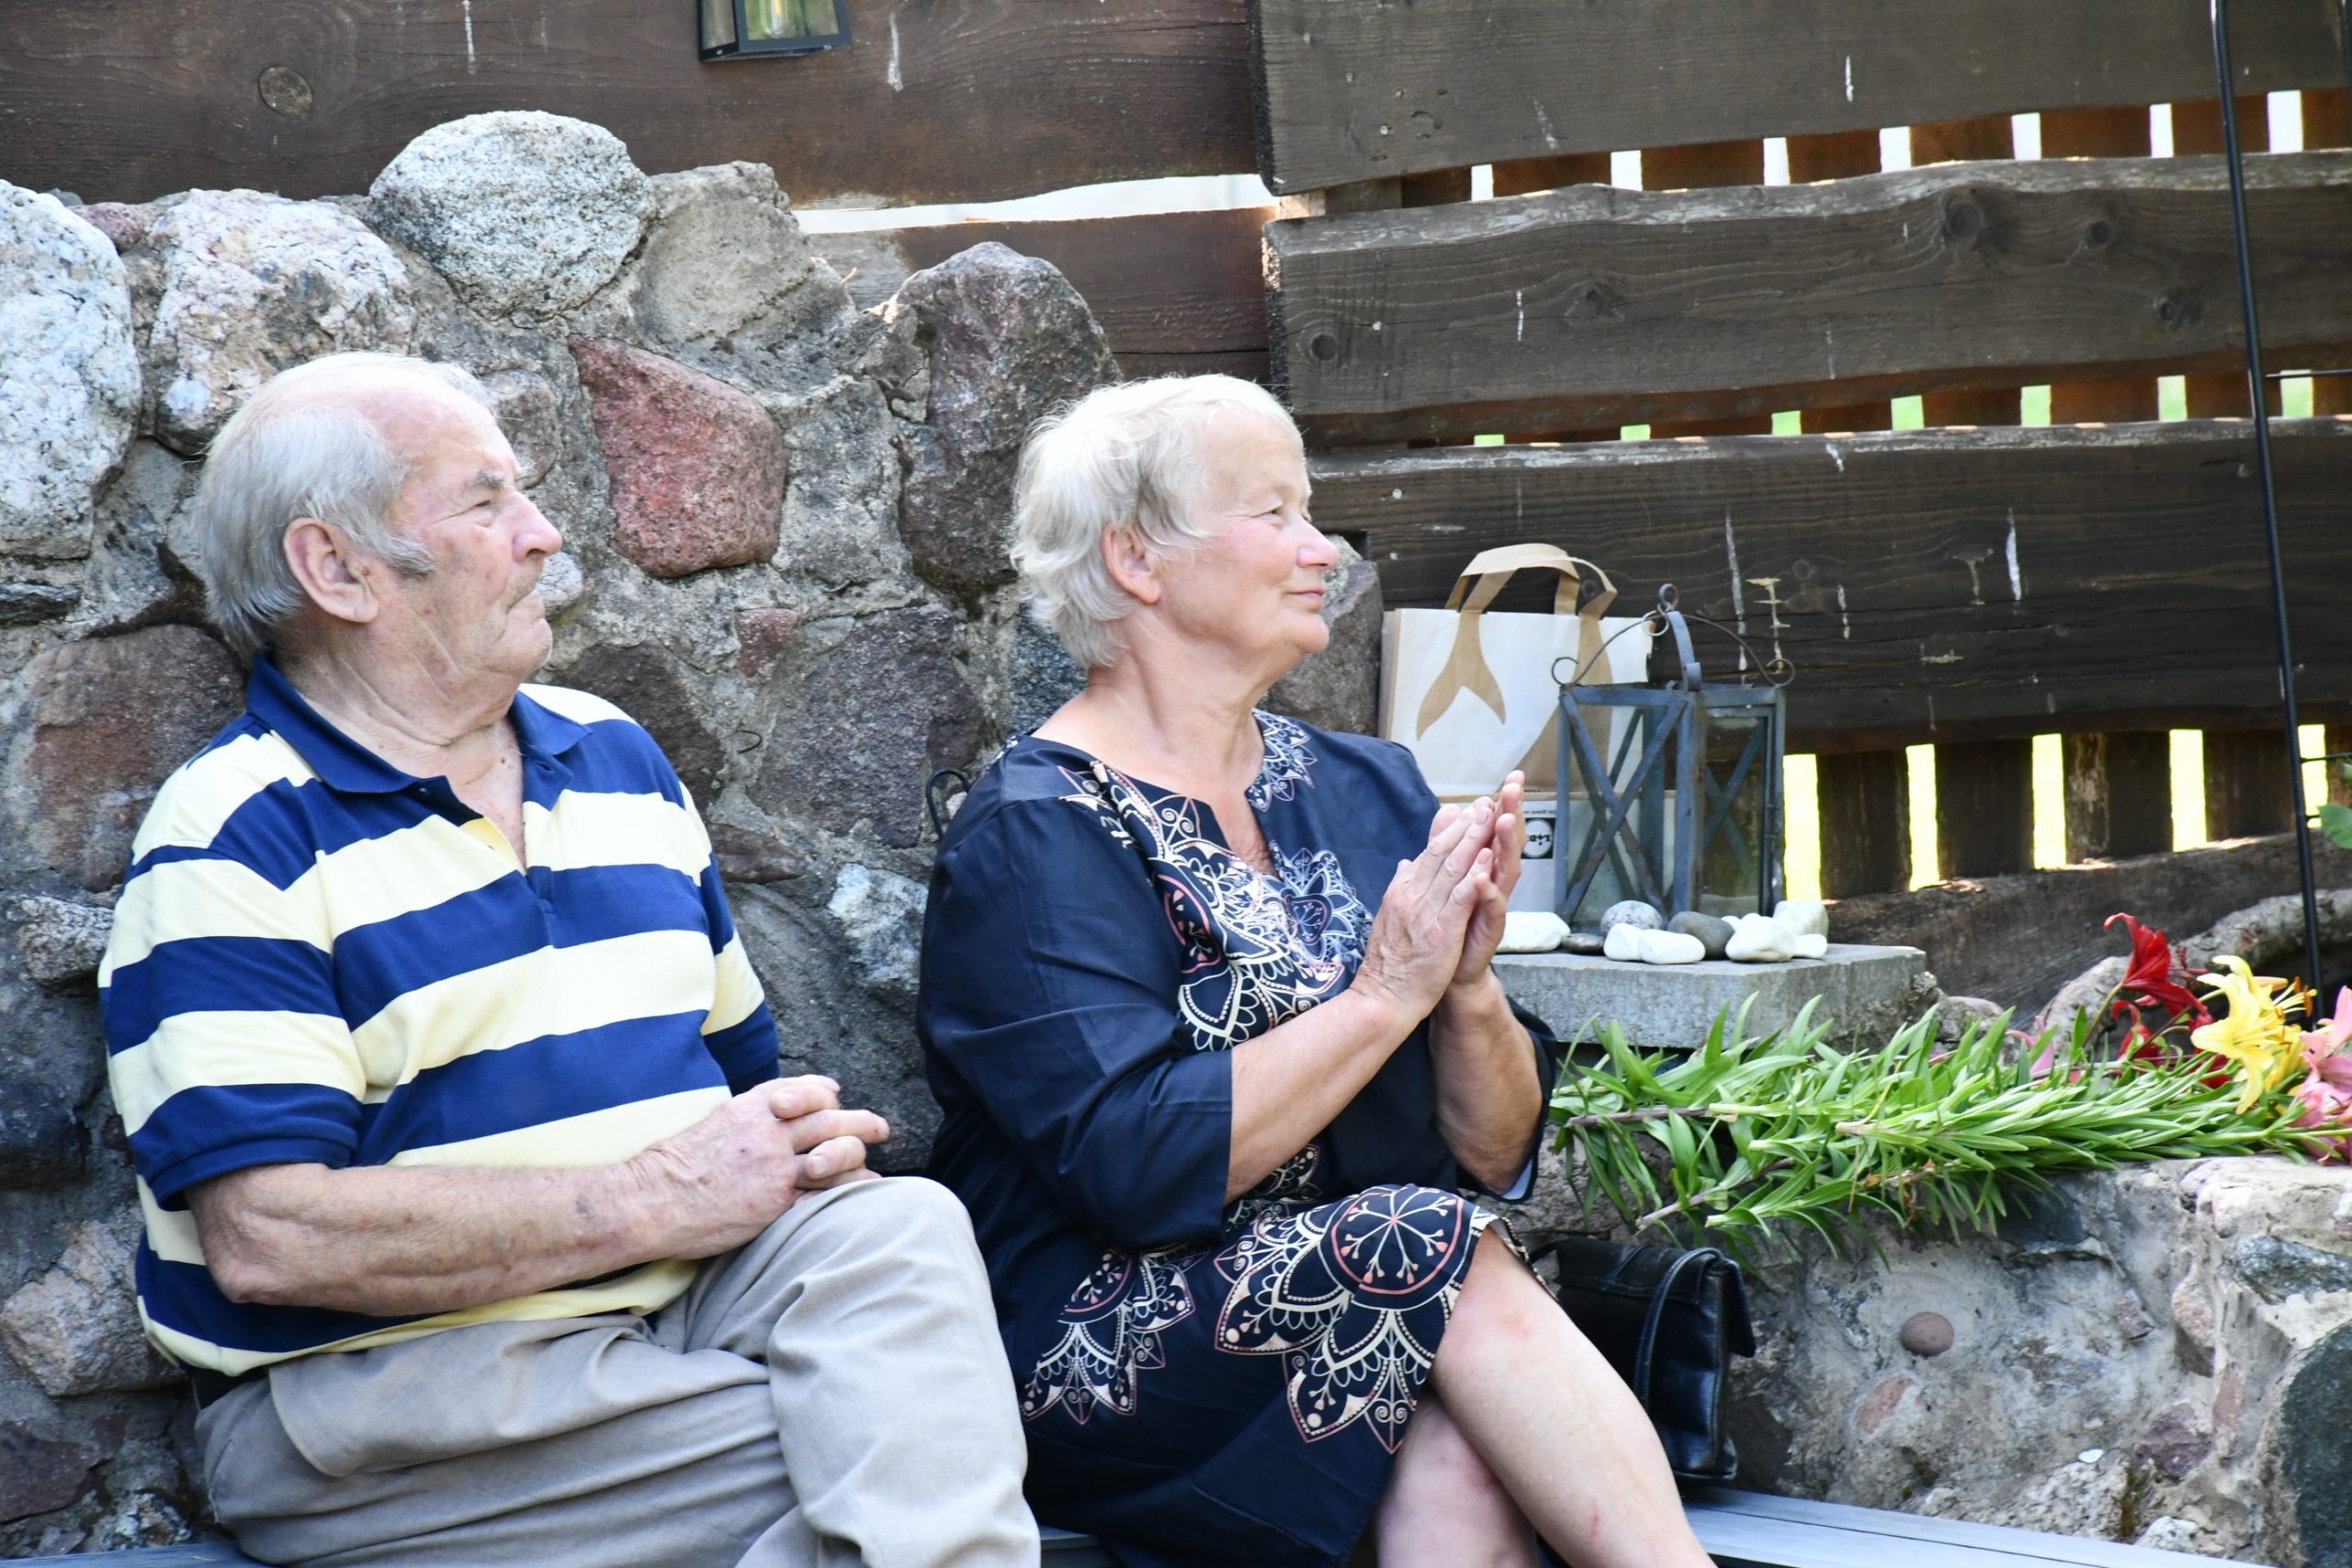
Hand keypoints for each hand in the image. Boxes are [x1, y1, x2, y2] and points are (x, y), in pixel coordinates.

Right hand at [630, 1076, 889, 1257]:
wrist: (651, 1201)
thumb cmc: (676, 1164)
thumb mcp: (716, 1121)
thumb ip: (751, 1113)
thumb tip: (780, 1106)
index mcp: (754, 1107)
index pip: (808, 1090)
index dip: (828, 1094)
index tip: (837, 1098)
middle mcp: (770, 1131)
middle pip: (832, 1120)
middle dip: (862, 1123)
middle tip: (881, 1128)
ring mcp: (775, 1168)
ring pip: (835, 1154)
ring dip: (859, 1158)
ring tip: (872, 1164)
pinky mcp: (775, 1204)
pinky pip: (823, 1196)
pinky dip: (844, 1195)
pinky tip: (857, 1198)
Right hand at [1351, 800, 1493, 1022]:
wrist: (1383, 997)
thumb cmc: (1390, 962)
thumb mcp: (1391, 915)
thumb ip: (1402, 886)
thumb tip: (1406, 862)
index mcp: (1403, 891)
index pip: (1429, 853)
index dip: (1450, 830)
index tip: (1466, 809)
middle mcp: (1412, 895)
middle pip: (1441, 853)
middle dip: (1465, 826)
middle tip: (1484, 801)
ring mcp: (1425, 911)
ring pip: (1451, 869)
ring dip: (1472, 841)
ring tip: (1489, 817)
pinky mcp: (1440, 930)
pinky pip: (1459, 898)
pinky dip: (1474, 876)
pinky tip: (1487, 859)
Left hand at [1451, 772, 1525, 991]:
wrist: (1449, 969)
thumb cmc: (1453, 921)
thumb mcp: (1449, 876)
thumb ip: (1450, 843)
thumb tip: (1452, 808)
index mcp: (1486, 868)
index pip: (1498, 830)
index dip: (1505, 804)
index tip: (1513, 776)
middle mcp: (1496, 883)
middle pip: (1508, 844)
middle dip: (1512, 814)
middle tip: (1515, 788)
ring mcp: (1495, 906)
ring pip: (1505, 871)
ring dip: (1506, 846)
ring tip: (1505, 822)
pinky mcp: (1489, 931)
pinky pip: (1491, 910)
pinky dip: (1488, 893)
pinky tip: (1483, 878)